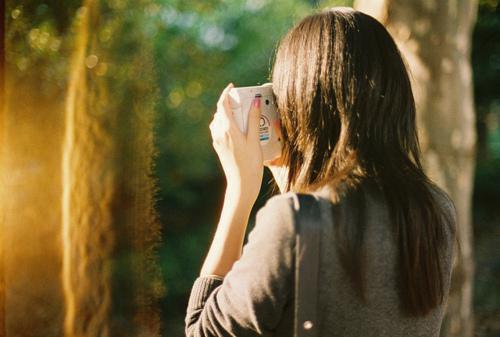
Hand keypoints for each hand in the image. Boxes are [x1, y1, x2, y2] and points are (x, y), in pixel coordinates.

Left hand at [209, 83, 263, 206]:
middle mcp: (219, 133)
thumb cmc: (250, 163)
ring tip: (241, 113)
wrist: (241, 184)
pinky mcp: (218, 147)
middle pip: (220, 111)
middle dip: (229, 103)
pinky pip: (219, 129)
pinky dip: (226, 123)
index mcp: (227, 128)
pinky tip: (237, 127)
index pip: (222, 104)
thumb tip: (255, 102)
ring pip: (218, 120)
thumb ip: (253, 120)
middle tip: (242, 100)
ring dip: (227, 113)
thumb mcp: (254, 139)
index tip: (232, 86)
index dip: (226, 93)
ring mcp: (217, 140)